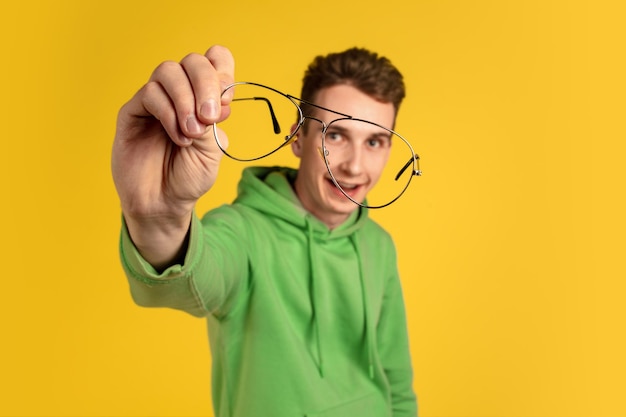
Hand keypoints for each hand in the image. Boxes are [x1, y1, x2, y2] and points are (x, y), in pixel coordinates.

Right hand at [111, 45, 234, 267]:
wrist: (164, 203)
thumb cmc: (189, 177)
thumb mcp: (213, 149)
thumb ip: (214, 119)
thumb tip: (215, 96)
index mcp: (204, 97)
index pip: (215, 60)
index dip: (222, 71)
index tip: (226, 103)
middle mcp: (180, 93)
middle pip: (192, 61)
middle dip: (206, 84)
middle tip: (210, 116)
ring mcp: (155, 100)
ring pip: (168, 71)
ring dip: (185, 101)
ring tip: (192, 133)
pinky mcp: (133, 112)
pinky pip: (149, 94)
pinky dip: (168, 113)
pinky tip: (178, 137)